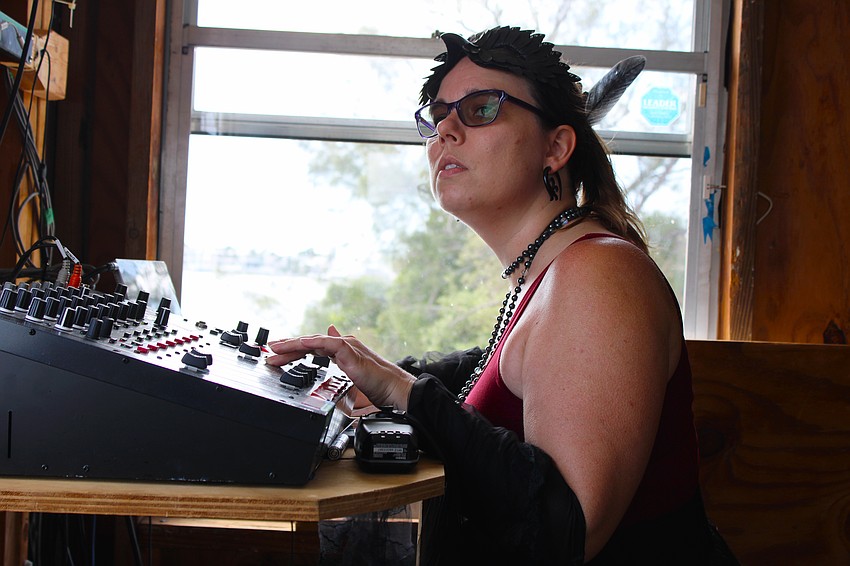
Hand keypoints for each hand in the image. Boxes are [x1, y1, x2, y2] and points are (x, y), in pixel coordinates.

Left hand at [266, 325, 414, 410]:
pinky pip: (326, 343)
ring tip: (276, 347)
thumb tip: (330, 353)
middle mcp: (342, 345)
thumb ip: (338, 364)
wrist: (393, 389)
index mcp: (342, 352)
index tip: (278, 355)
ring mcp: (345, 346)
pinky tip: (298, 344)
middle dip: (288, 347)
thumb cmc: (377, 386)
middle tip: (270, 351)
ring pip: (313, 341)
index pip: (313, 348)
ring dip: (293, 344)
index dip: (295, 351)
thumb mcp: (351, 376)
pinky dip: (311, 343)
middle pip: (309, 343)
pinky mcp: (349, 350)